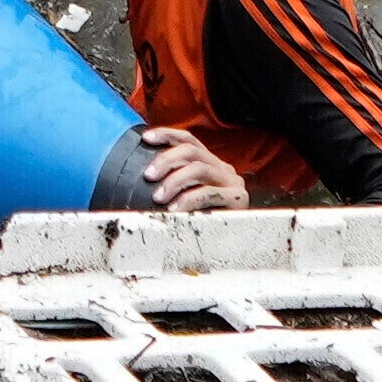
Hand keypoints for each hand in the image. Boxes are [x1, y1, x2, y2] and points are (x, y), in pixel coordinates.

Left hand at [133, 128, 250, 214]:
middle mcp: (223, 169)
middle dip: (166, 160)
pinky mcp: (237, 199)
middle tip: (148, 176)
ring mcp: (232, 183)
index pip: (188, 140)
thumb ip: (173, 184)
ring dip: (174, 181)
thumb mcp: (184, 197)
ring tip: (158, 197)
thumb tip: (145, 174)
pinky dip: (188, 200)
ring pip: (199, 168)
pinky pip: (209, 193)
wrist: (228, 247)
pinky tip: (174, 210)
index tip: (146, 139)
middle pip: (192, 151)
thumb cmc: (201, 223)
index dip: (166, 135)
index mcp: (210, 164)